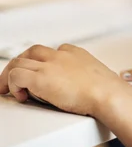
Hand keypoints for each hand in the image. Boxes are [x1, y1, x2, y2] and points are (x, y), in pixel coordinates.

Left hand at [0, 44, 125, 116]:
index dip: (42, 62)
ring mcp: (50, 65)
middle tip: (14, 79)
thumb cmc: (106, 90)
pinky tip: (21, 95)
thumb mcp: (97, 76)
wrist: (107, 94)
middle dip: (20, 63)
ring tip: (9, 89)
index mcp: (76, 53)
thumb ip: (86, 76)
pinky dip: (12, 85)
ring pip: (18, 61)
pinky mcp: (40, 78)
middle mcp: (61, 56)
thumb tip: (86, 87)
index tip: (39, 72)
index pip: (52, 51)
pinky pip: (16, 76)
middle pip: (32, 51)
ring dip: (10, 75)